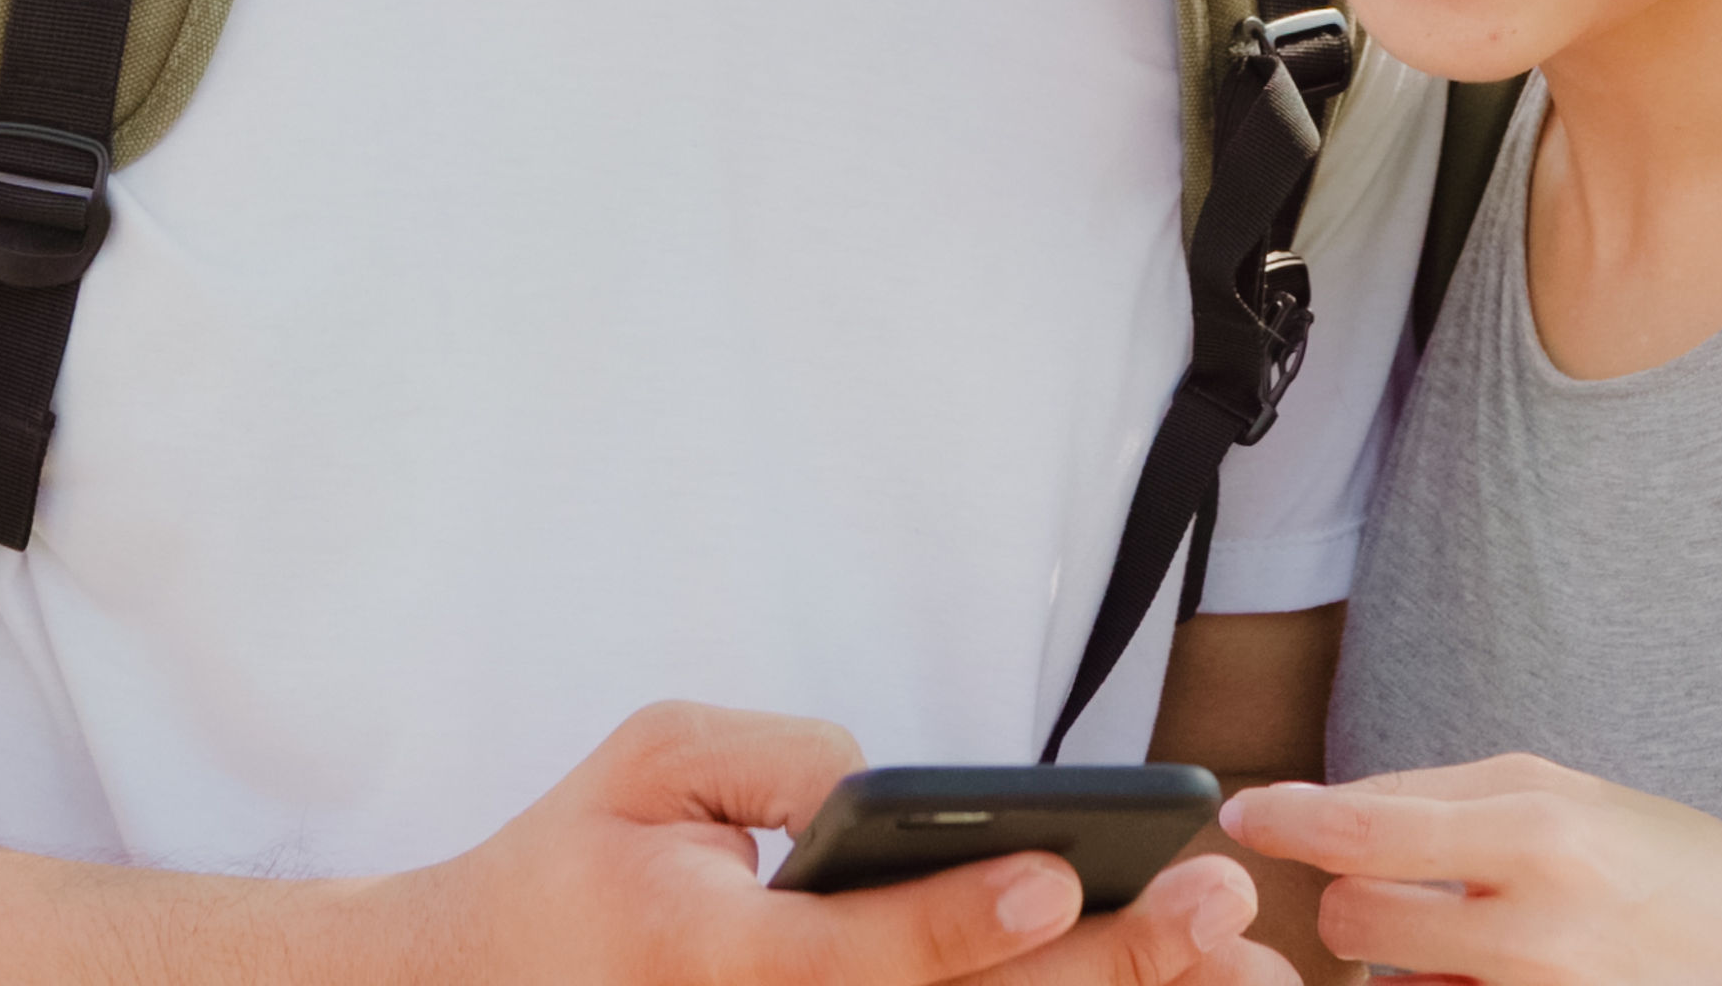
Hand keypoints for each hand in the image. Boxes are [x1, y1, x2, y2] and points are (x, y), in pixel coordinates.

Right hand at [401, 700, 1294, 985]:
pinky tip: (1157, 984)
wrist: (498, 984)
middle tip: (1209, 913)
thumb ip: (774, 758)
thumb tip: (887, 786)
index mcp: (716, 958)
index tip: (1056, 880)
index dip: (959, 921)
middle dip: (1098, 969)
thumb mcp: (653, 758)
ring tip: (1224, 956)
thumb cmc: (585, 858)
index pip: (856, 952)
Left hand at [1224, 760, 1721, 985]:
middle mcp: (1534, 930)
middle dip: (1353, 900)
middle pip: (1351, 920)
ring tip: (1462, 938)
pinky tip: (1480, 972)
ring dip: (1394, 963)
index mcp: (1539, 834)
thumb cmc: (1673, 866)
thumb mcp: (1567, 793)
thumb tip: (1330, 807)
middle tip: (1396, 886)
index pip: (1365, 825)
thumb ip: (1442, 796)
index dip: (1286, 817)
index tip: (1243, 812)